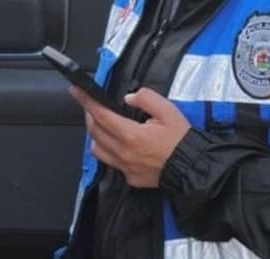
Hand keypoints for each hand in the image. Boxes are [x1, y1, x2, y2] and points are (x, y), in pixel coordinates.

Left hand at [69, 86, 189, 188]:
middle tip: (92, 106)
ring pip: (97, 149)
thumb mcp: (168, 111)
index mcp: (131, 135)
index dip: (86, 101)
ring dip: (96, 135)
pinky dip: (109, 150)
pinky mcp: (130, 177)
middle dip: (90, 115)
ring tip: (103, 125)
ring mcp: (125, 167)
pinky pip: (111, 162)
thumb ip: (146, 98)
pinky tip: (118, 144)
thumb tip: (129, 98)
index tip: (76, 92)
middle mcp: (124, 153)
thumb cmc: (181, 140)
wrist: (193, 167)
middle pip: (94, 132)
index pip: (100, 115)